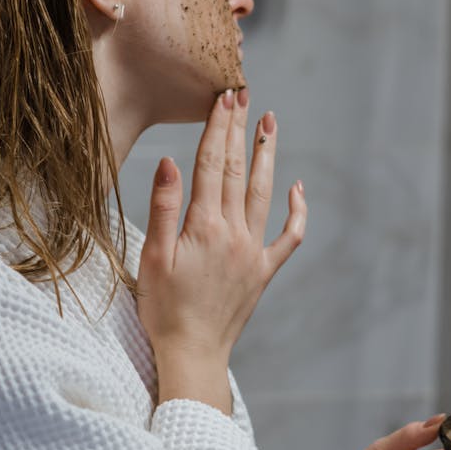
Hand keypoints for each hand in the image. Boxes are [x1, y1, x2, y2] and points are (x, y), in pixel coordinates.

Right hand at [137, 88, 306, 413]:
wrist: (193, 354)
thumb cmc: (164, 309)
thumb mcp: (152, 258)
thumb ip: (164, 207)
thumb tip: (170, 161)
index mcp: (203, 226)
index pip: (212, 164)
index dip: (218, 128)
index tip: (224, 97)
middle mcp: (233, 232)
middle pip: (239, 170)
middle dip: (240, 130)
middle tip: (245, 95)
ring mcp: (253, 251)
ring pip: (265, 193)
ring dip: (267, 155)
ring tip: (270, 124)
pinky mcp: (264, 270)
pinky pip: (289, 236)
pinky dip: (297, 211)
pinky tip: (297, 188)